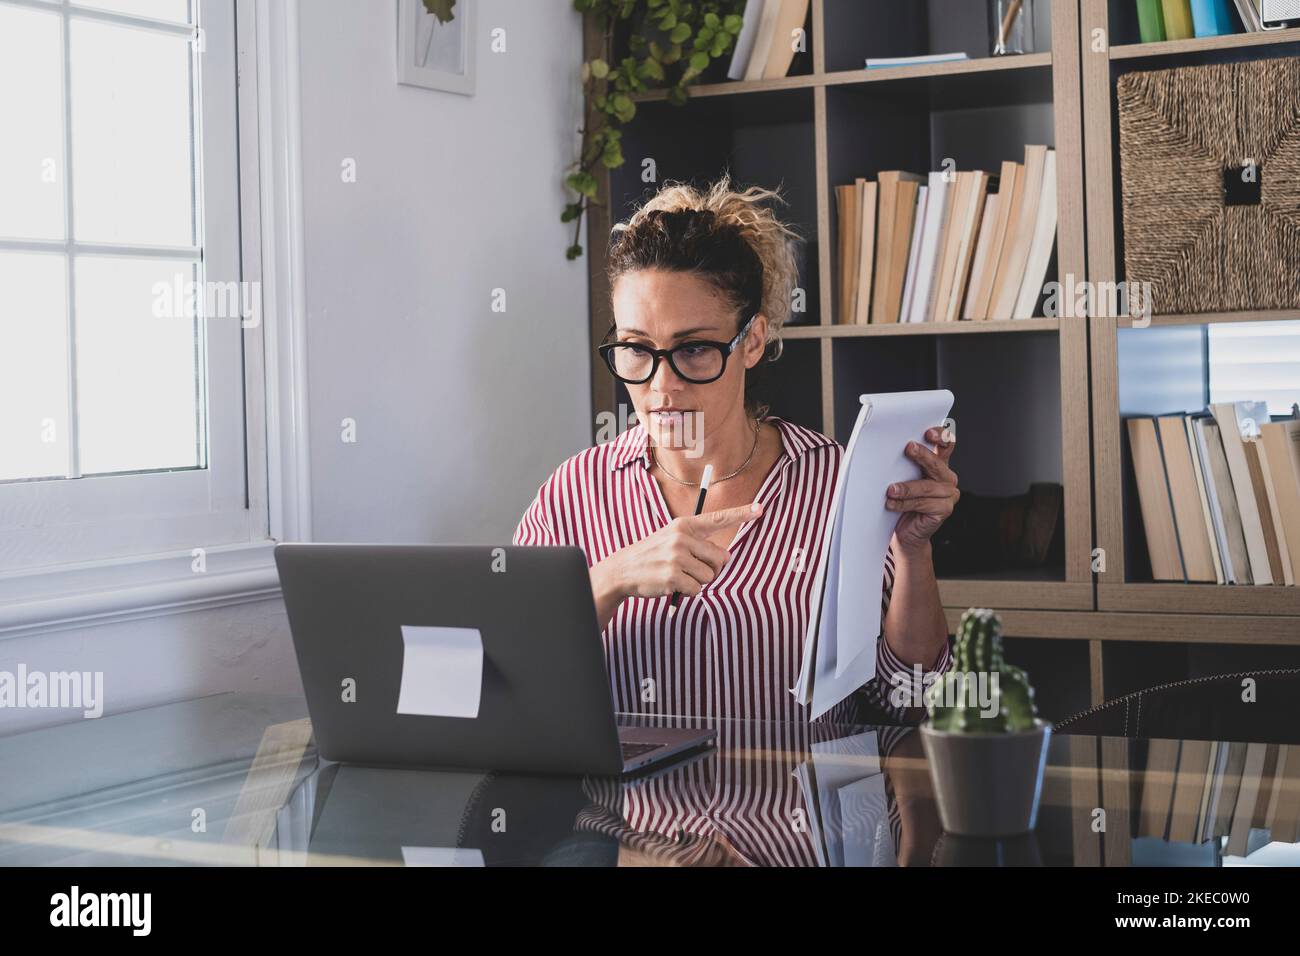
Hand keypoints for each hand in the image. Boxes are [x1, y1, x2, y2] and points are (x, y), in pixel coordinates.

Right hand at [590, 502, 762, 612]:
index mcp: (684, 525)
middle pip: (720, 558)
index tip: (760, 508)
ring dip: (696, 581)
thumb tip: (726, 557)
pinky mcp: (673, 576)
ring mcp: (677, 556)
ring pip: (709, 576)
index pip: (718, 518)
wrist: (623, 569)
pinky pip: (697, 589)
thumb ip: (699, 543)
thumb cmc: (653, 555)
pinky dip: (687, 592)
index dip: (741, 513)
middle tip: (688, 568)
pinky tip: (672, 584)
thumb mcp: (672, 539)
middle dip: (710, 569)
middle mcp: (682, 537)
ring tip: (677, 575)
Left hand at [885, 426, 958, 554]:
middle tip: (908, 448)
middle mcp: (946, 477)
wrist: (904, 532)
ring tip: (890, 490)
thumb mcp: (899, 478)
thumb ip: (896, 462)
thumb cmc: (900, 501)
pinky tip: (891, 504)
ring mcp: (948, 495)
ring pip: (927, 486)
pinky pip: (923, 504)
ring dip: (907, 487)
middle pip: (937, 463)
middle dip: (922, 454)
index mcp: (938, 464)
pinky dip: (905, 503)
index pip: (946, 444)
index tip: (927, 432)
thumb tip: (870, 448)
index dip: (941, 436)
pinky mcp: (944, 510)